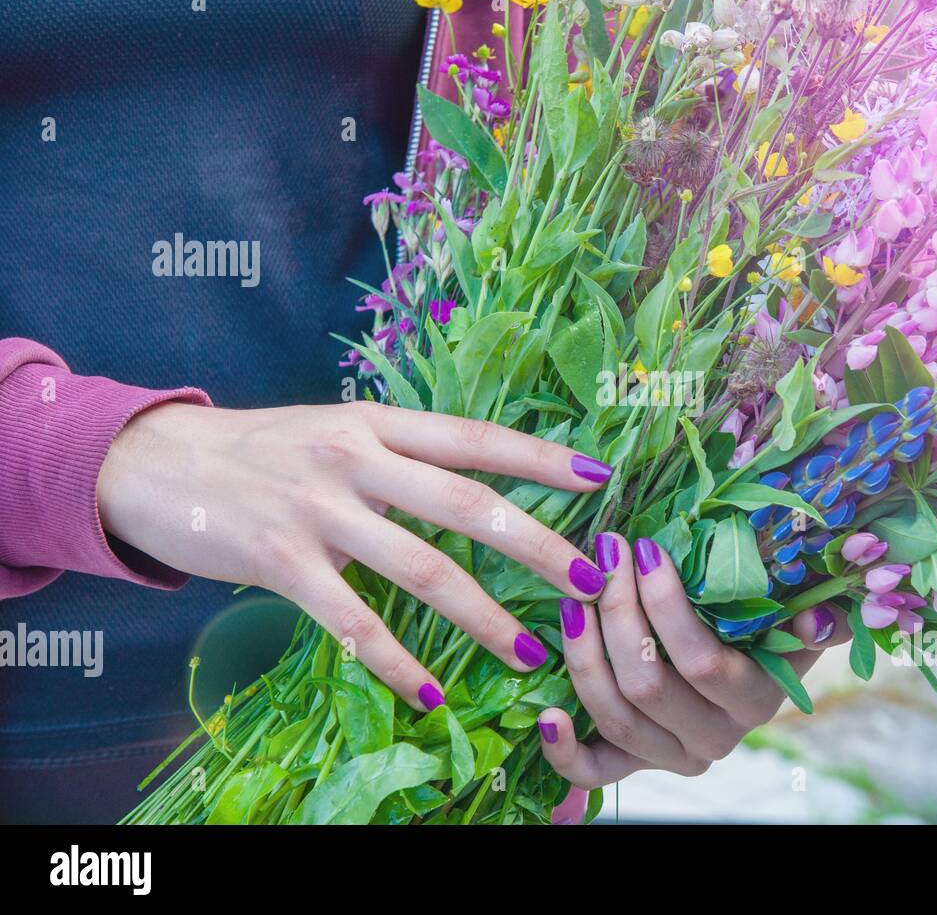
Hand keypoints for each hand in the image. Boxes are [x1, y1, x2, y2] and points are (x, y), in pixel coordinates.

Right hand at [97, 401, 611, 710]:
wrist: (154, 460)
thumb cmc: (260, 449)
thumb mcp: (333, 431)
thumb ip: (396, 455)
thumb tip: (473, 484)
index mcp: (376, 424)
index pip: (473, 437)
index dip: (539, 457)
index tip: (599, 476)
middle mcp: (355, 460)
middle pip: (465, 503)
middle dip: (536, 543)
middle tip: (590, 580)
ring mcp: (319, 512)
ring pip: (421, 568)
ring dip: (482, 616)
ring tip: (529, 652)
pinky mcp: (282, 563)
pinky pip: (354, 623)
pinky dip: (397, 663)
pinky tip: (431, 695)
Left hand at [537, 533, 849, 797]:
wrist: (745, 670)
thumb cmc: (767, 628)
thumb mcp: (798, 618)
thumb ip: (819, 618)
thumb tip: (819, 617)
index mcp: (754, 701)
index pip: (701, 661)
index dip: (666, 606)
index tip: (644, 549)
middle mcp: (712, 738)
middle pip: (647, 683)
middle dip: (618, 612)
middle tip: (604, 556)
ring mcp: (669, 755)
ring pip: (615, 716)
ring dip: (584, 653)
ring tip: (572, 598)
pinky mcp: (632, 764)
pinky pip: (593, 772)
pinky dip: (563, 749)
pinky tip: (546, 714)